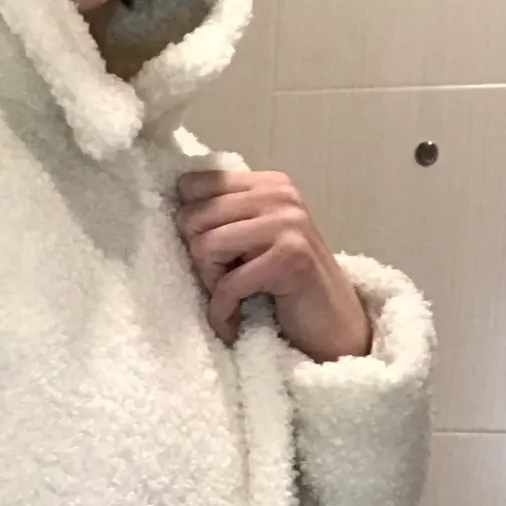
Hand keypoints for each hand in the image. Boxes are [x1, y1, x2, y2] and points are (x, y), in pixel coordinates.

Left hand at [175, 169, 371, 361]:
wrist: (332, 323)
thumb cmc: (284, 284)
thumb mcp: (252, 239)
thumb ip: (223, 217)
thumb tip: (174, 209)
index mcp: (267, 183)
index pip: (195, 185)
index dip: (192, 225)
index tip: (213, 253)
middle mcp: (279, 194)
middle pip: (194, 218)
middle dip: (199, 259)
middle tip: (223, 282)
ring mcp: (288, 223)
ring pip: (206, 246)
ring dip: (212, 284)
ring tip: (233, 297)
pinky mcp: (290, 258)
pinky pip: (227, 284)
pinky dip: (223, 312)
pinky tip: (234, 322)